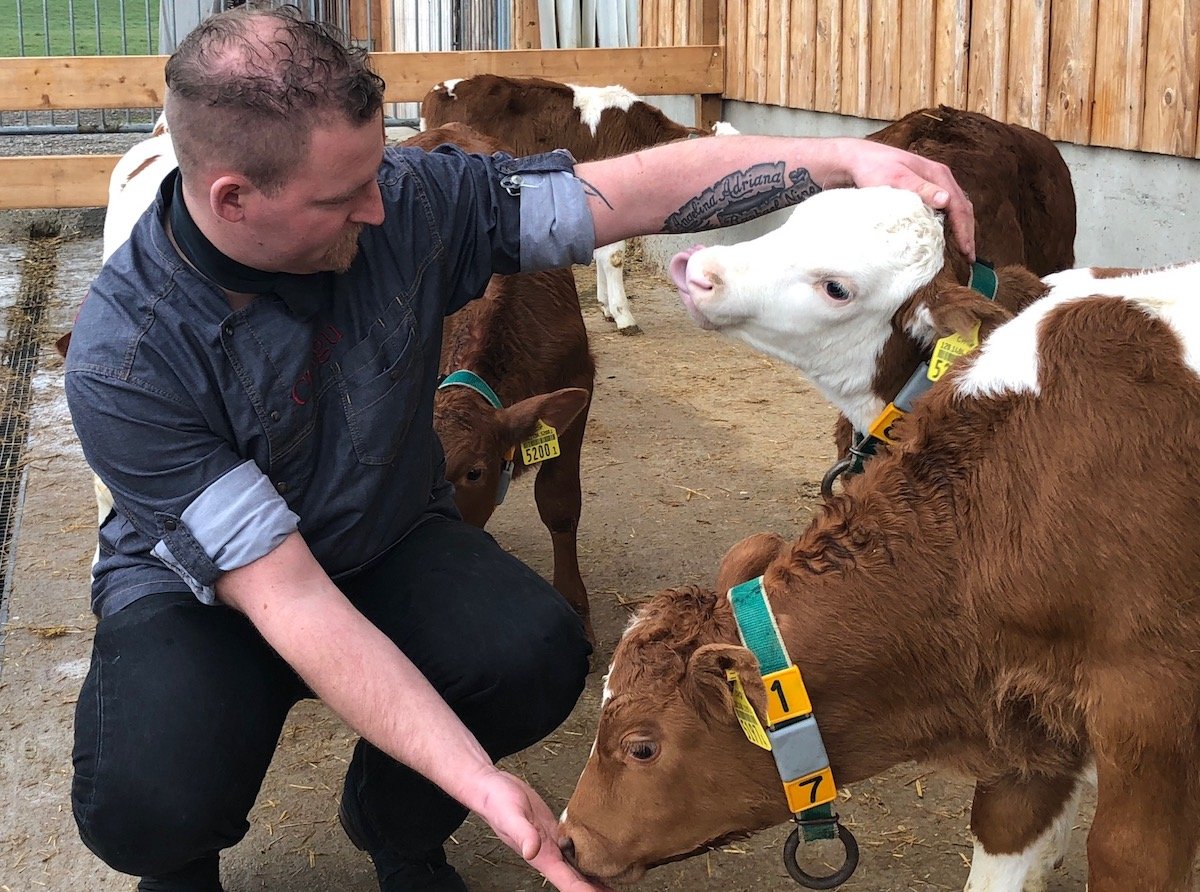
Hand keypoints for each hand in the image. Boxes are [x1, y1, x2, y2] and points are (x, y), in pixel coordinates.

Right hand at [468, 767, 612, 890]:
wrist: (491, 786)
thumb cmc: (496, 801)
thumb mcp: (510, 815)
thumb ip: (522, 833)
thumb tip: (532, 850)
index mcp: (540, 856)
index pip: (567, 882)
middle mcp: (548, 853)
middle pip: (576, 879)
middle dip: (595, 889)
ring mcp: (552, 842)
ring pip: (578, 864)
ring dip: (594, 874)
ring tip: (617, 879)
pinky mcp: (555, 829)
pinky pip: (575, 846)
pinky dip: (589, 852)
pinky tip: (600, 851)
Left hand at [825, 137, 975, 260]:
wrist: (855, 160)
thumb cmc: (873, 168)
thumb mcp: (897, 179)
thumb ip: (921, 189)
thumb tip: (946, 201)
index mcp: (938, 174)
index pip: (959, 206)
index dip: (964, 230)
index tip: (966, 250)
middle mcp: (938, 178)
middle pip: (962, 207)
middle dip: (967, 231)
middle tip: (969, 255)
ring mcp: (931, 183)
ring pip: (954, 208)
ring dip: (959, 228)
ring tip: (960, 249)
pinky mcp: (921, 190)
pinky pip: (941, 208)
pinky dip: (947, 223)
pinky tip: (943, 236)